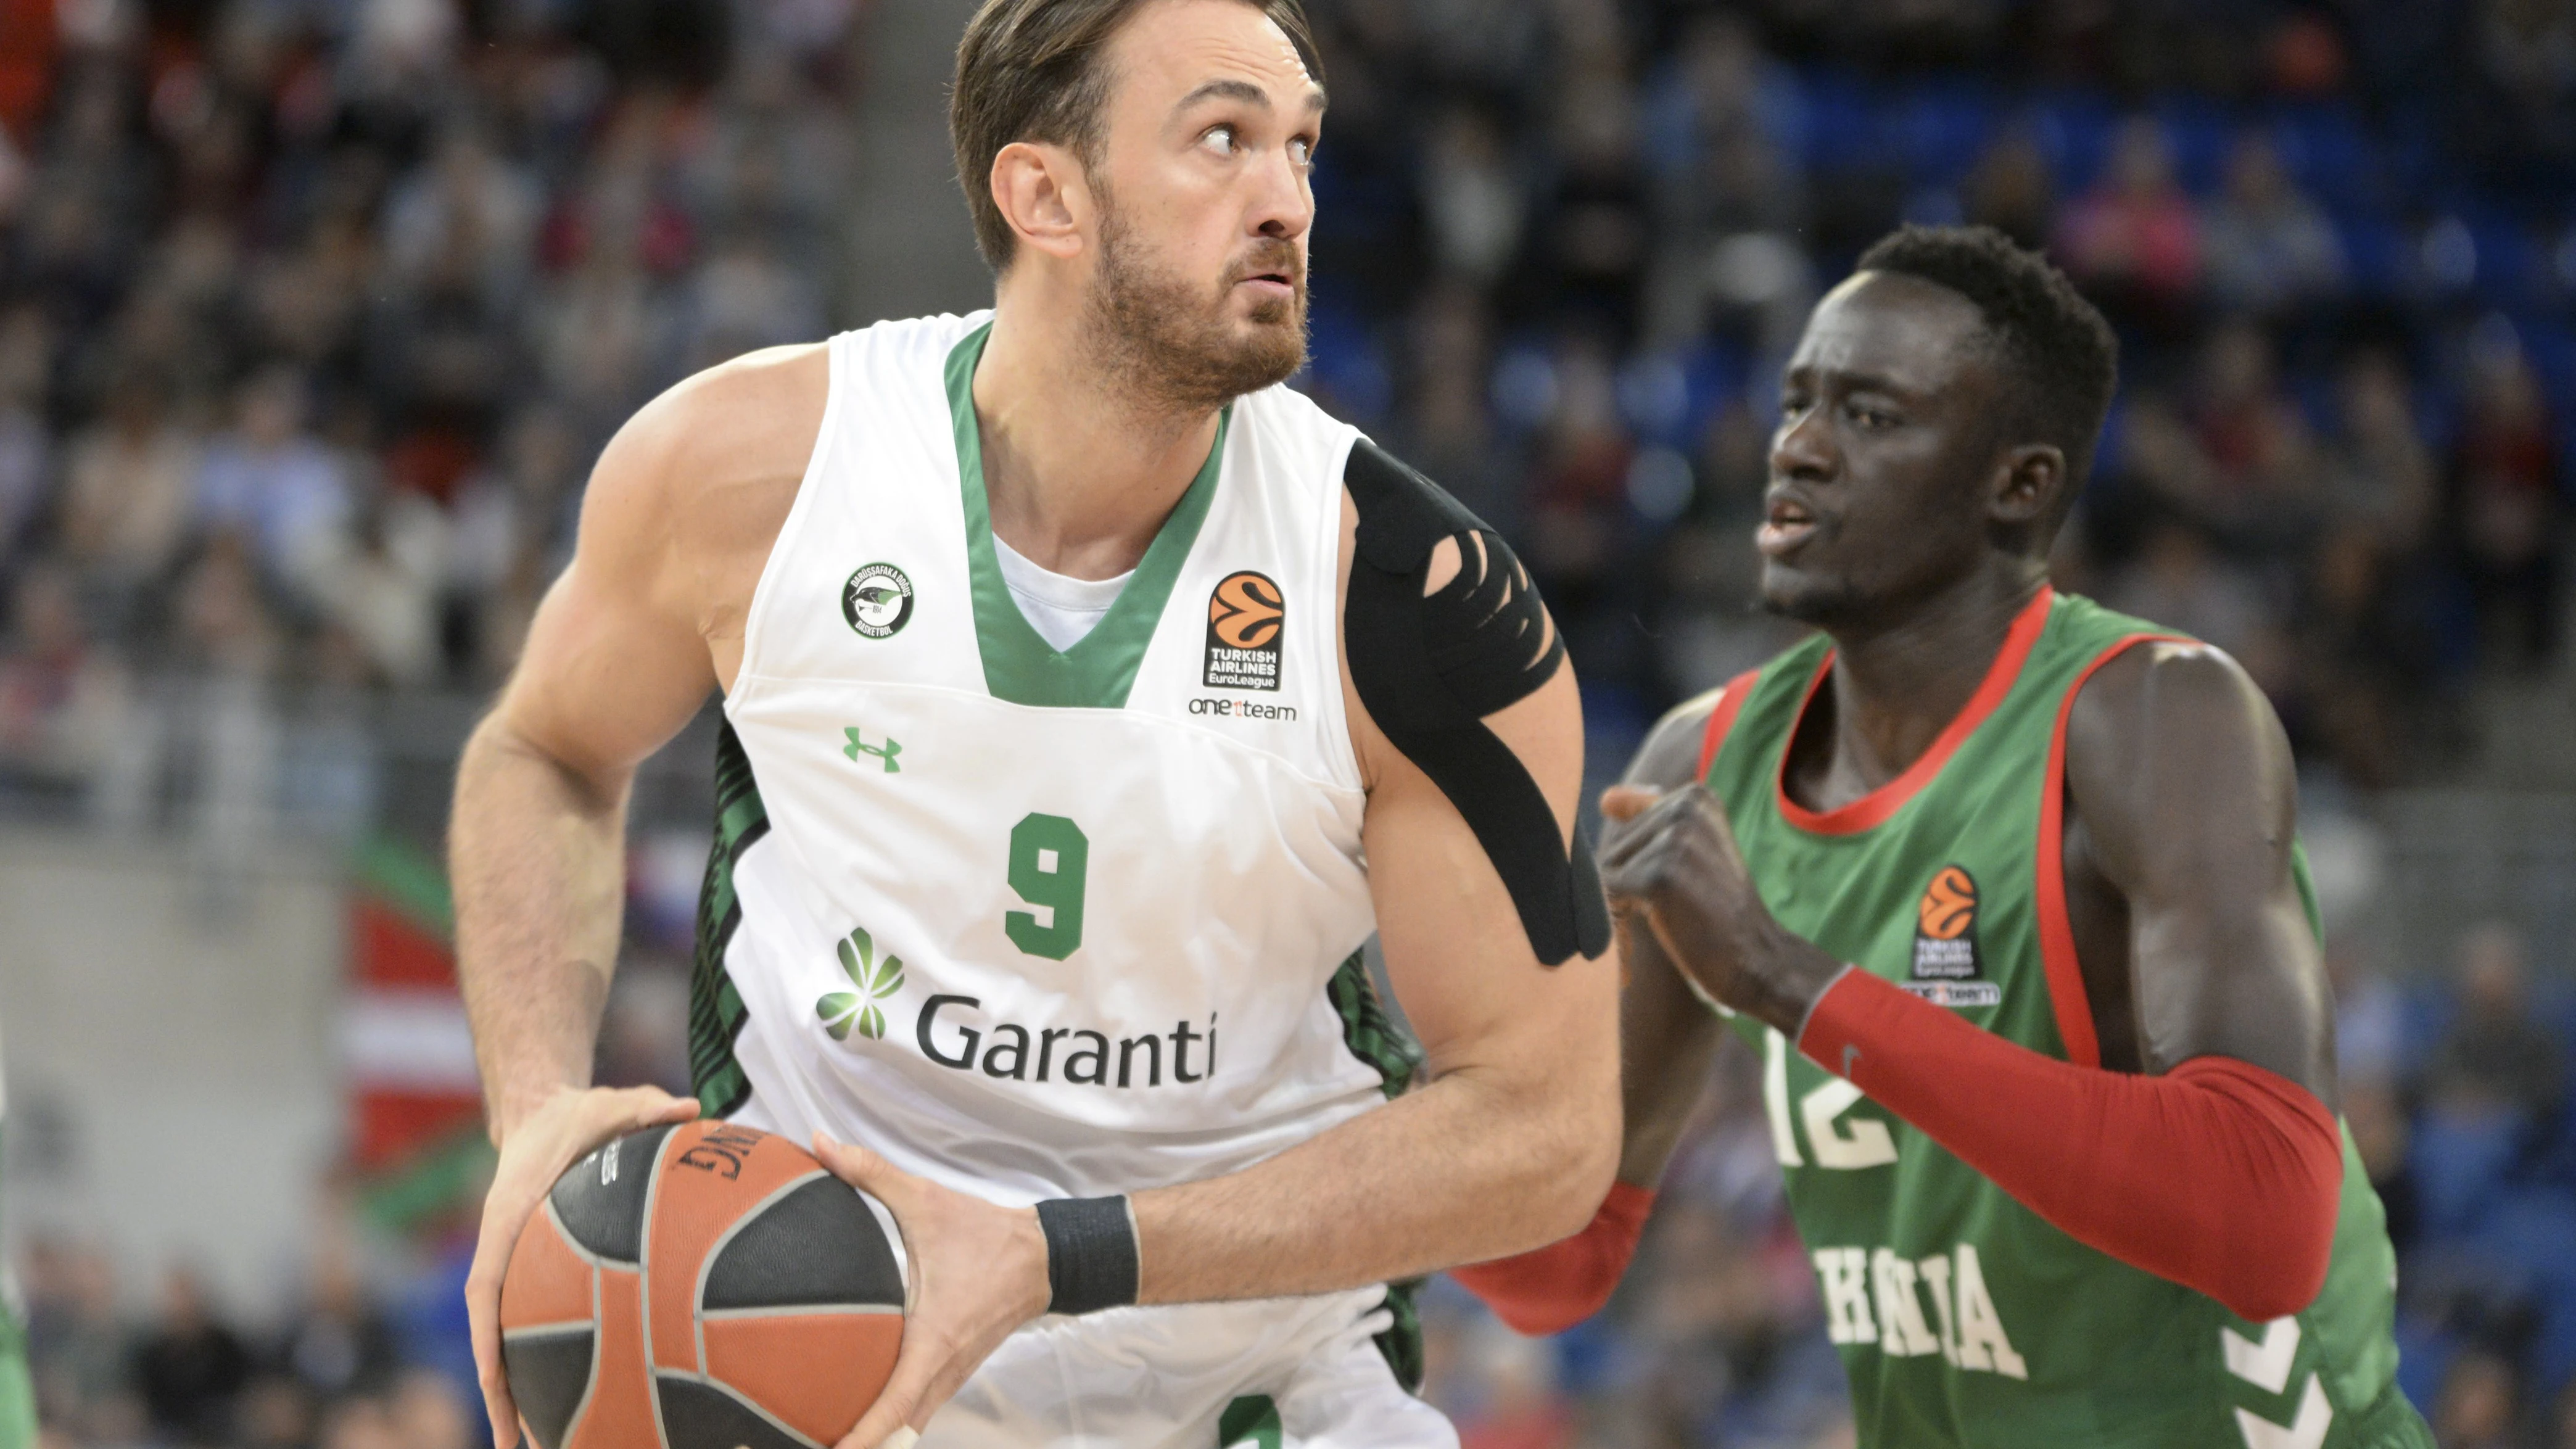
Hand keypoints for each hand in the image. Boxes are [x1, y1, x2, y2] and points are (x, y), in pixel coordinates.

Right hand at [466, 1085, 700, 1448]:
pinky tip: (579, 1398)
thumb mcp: (610, 1102)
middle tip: (521, 1443)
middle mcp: (503, 1250)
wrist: (543, 1112)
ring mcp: (514, 1265)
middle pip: (493, 1333)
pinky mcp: (532, 1272)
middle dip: (502, 1391)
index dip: (488, 1334)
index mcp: (507, 1218)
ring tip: (542, 1445)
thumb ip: (646, 1105)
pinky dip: (547, 1362)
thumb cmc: (576, 1113)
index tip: (494, 1378)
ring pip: (511, 1340)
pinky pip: (536, 1323)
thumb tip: (693, 1106)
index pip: (487, 1286)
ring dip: (520, 1393)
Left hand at [813, 1136, 1051, 1448]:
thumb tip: (820, 1143)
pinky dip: (888, 1424)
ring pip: (908, 1428)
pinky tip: (854, 1420)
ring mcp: (950, 1377)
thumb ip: (868, 1172)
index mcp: (934, 1339)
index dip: (863, 1438)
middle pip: (896, 1434)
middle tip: (804, 1447)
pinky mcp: (952, 1373)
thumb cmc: (985, 1235)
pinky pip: (916, 1412)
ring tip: (822, 1440)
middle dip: (856, 1446)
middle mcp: (942, 1370)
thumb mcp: (925, 1200)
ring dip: (873, 1438)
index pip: (896, 1407)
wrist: (1045, 1257)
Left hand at [1598, 785, 1841, 1033]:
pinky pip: (1608, 891)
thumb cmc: (1718, 910)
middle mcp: (1686, 808)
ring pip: (1606, 867)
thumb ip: (1653, 819)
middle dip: (1625, 885)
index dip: (1636, 865)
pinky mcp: (1659, 875)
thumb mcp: (1692, 851)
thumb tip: (1607, 798)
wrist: (1756, 958)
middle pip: (1614, 844)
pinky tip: (1652, 931)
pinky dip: (1619, 918)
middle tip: (1665, 913)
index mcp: (1696, 797)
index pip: (1627, 822)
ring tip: (1661, 922)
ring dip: (1620, 903)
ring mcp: (1675, 840)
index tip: (1667, 890)